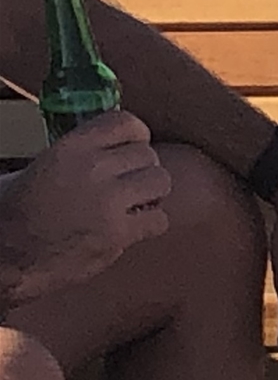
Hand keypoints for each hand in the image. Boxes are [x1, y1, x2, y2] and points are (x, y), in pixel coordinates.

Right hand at [0, 112, 169, 307]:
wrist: (3, 256)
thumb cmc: (11, 215)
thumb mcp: (36, 168)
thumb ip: (75, 156)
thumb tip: (107, 149)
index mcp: (69, 148)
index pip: (125, 123)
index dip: (136, 135)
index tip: (134, 146)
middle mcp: (92, 169)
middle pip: (148, 155)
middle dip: (142, 170)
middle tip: (130, 186)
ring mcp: (107, 202)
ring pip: (160, 182)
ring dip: (152, 194)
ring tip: (135, 205)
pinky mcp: (116, 234)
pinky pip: (159, 220)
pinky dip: (150, 225)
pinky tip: (133, 229)